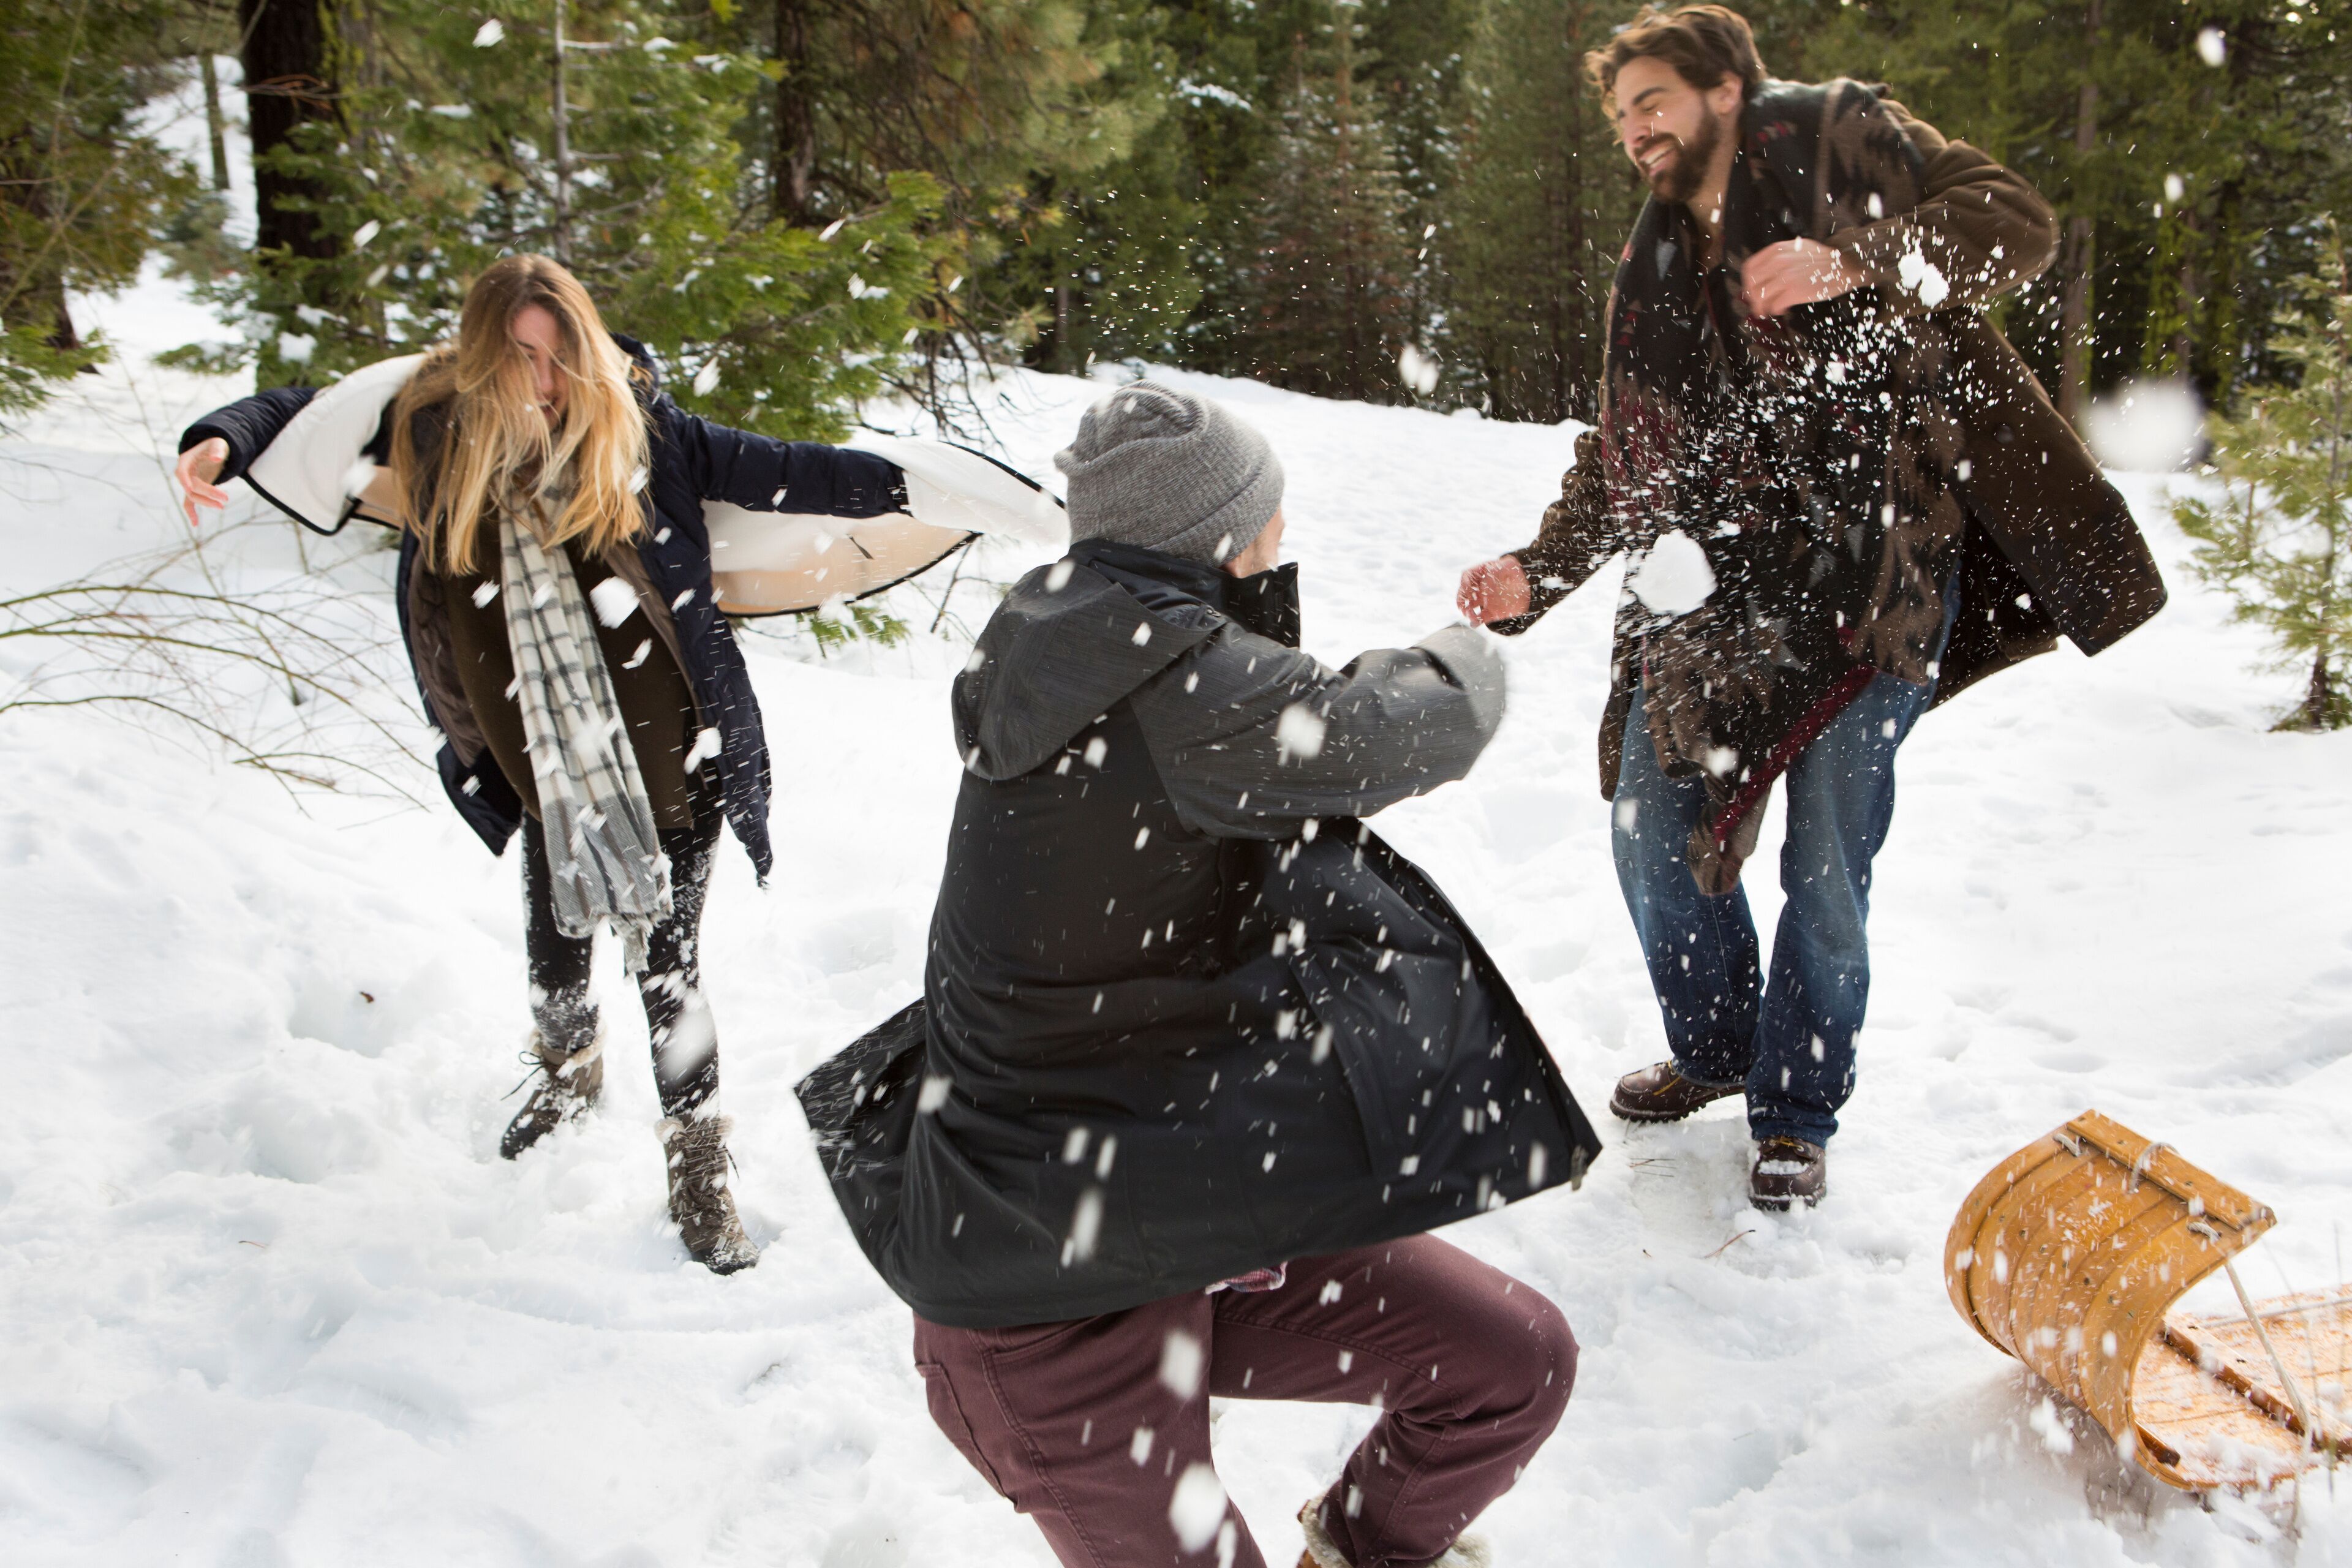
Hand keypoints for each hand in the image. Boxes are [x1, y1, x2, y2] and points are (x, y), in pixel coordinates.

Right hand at [176, 437, 229, 528]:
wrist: (213, 450)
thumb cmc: (215, 445)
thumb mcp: (218, 443)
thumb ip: (217, 450)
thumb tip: (216, 458)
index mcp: (186, 460)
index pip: (182, 471)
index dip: (184, 480)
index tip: (190, 488)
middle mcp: (183, 472)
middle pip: (191, 486)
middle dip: (207, 493)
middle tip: (226, 498)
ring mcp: (188, 482)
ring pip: (192, 496)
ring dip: (205, 502)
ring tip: (222, 507)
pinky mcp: (194, 489)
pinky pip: (189, 502)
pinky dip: (191, 512)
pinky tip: (195, 524)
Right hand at [1456, 556, 1531, 623]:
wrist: (1529, 585)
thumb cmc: (1517, 571)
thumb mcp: (1510, 564)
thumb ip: (1498, 569)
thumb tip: (1486, 582)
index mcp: (1481, 574)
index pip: (1467, 576)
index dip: (1465, 582)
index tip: (1468, 589)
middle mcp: (1480, 587)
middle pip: (1464, 592)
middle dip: (1461, 599)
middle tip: (1463, 605)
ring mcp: (1484, 600)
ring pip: (1470, 606)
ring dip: (1467, 611)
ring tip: (1470, 615)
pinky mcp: (1491, 612)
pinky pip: (1481, 618)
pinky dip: (1476, 621)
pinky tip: (1475, 622)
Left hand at [1738, 239, 1864, 317]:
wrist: (1845, 265)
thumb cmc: (1823, 260)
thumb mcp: (1797, 248)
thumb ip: (1779, 257)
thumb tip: (1763, 275)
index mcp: (1777, 250)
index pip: (1749, 268)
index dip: (1747, 283)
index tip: (1751, 291)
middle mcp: (1778, 262)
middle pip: (1752, 285)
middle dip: (1752, 299)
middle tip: (1758, 306)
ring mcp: (1786, 277)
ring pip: (1760, 297)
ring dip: (1762, 307)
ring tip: (1768, 310)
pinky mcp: (1794, 291)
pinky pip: (1774, 306)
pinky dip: (1775, 310)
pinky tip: (1782, 310)